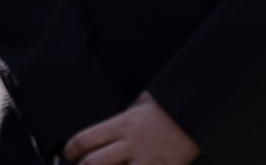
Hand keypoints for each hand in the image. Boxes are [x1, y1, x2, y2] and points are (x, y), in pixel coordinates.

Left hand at [63, 92, 198, 163]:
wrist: (196, 115)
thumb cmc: (167, 108)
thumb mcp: (138, 105)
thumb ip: (121, 121)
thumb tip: (109, 131)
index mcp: (120, 125)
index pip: (84, 139)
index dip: (71, 150)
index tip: (69, 154)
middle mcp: (130, 144)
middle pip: (93, 163)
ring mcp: (147, 160)